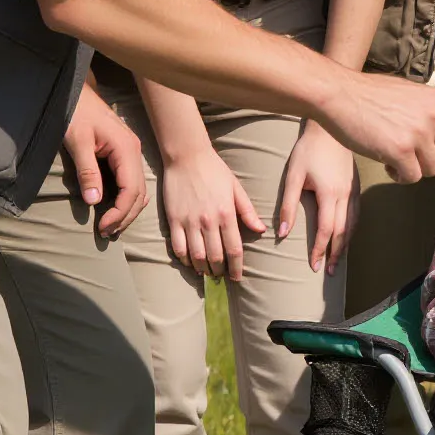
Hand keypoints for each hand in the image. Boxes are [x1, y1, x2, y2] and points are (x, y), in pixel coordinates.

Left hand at [63, 84, 148, 239]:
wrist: (77, 92)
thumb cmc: (76, 112)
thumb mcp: (78, 141)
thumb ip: (87, 171)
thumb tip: (93, 201)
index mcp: (126, 149)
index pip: (131, 190)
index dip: (119, 212)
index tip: (102, 227)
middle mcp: (134, 152)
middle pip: (138, 193)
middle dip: (125, 216)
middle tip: (106, 233)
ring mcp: (131, 152)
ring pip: (138, 188)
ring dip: (127, 209)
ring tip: (111, 226)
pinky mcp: (124, 153)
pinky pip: (132, 181)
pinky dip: (126, 198)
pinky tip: (114, 208)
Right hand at [159, 138, 264, 280]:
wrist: (187, 156)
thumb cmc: (215, 170)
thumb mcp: (236, 188)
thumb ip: (247, 211)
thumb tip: (261, 230)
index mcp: (226, 213)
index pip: (234, 249)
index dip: (236, 267)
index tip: (237, 278)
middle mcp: (208, 221)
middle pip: (215, 257)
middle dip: (219, 271)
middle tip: (221, 276)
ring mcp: (189, 221)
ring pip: (196, 256)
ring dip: (202, 268)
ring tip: (206, 272)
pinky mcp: (174, 220)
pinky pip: (178, 247)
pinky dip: (184, 259)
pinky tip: (189, 261)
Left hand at [276, 122, 355, 272]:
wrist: (328, 130)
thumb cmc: (308, 151)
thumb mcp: (293, 176)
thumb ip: (288, 205)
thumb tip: (283, 233)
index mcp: (329, 194)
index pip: (327, 230)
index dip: (320, 250)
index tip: (314, 266)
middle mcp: (345, 195)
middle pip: (343, 232)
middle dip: (336, 254)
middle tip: (329, 272)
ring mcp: (353, 191)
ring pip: (353, 225)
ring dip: (346, 245)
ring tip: (338, 260)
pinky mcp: (355, 186)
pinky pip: (356, 214)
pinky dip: (352, 230)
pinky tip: (346, 236)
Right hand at [314, 71, 434, 183]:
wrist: (341, 95)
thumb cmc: (369, 95)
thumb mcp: (409, 93)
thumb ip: (428, 110)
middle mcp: (434, 117)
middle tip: (413, 154)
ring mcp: (419, 134)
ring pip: (432, 170)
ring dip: (414, 169)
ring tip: (394, 153)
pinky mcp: (401, 151)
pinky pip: (411, 177)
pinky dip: (399, 176)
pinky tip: (385, 161)